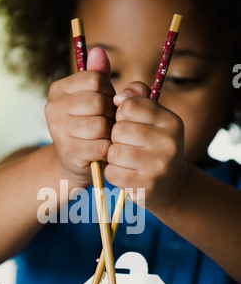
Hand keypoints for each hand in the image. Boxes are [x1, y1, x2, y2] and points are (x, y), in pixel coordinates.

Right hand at [44, 47, 115, 186]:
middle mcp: (53, 107)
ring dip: (110, 133)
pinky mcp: (68, 152)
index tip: (108, 103)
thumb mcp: (96, 98)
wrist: (75, 163)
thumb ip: (100, 75)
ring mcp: (58, 130)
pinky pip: (101, 145)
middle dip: (111, 114)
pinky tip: (104, 149)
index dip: (110, 92)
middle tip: (110, 122)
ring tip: (106, 136)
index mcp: (58, 89)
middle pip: (99, 102)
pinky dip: (108, 149)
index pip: (95, 79)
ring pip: (101, 125)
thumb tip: (99, 51)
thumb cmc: (91, 126)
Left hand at [105, 82, 187, 212]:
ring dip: (113, 156)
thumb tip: (118, 97)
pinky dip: (112, 173)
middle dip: (115, 138)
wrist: (170, 184)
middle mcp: (170, 143)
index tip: (128, 124)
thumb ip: (136, 97)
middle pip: (119, 130)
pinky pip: (112, 173)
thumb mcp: (152, 118)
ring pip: (114, 152)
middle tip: (125, 145)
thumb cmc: (153, 145)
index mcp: (171, 121)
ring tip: (124, 159)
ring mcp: (160, 166)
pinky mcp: (147, 186)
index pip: (130, 106)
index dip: (121, 115)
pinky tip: (124, 173)